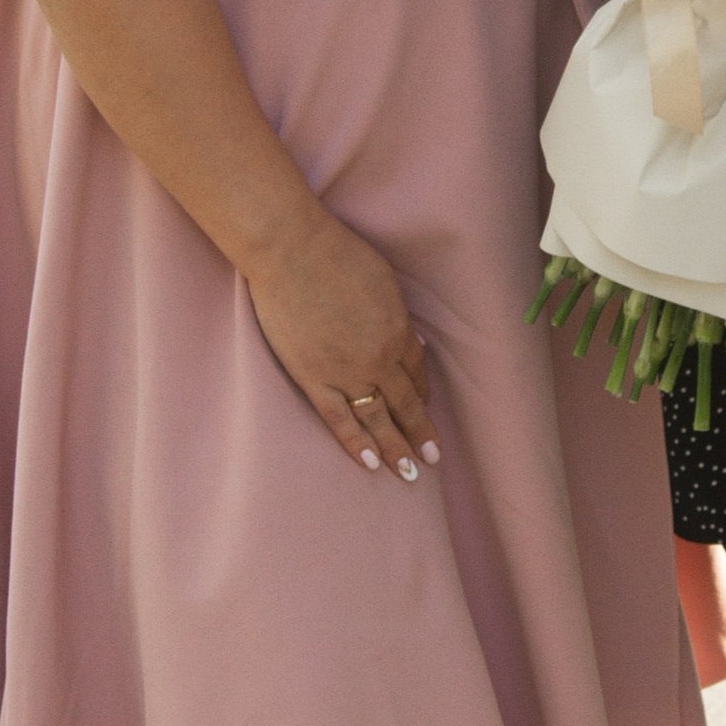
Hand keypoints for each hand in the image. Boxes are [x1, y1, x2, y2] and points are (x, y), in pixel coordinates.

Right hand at [245, 210, 439, 481]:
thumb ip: (396, 314)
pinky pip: (338, 419)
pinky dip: (355, 443)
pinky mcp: (312, 377)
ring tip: (409, 474)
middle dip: (421, 432)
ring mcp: (345, 372)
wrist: (292, 251)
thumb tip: (406, 336)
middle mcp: (378, 359)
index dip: (422, 392)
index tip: (426, 407)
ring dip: (396, 448)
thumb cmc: (338, 255)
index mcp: (398, 332)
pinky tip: (370, 464)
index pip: (416, 373)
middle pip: (405, 403)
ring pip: (377, 420)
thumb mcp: (384, 281)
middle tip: (433, 457)